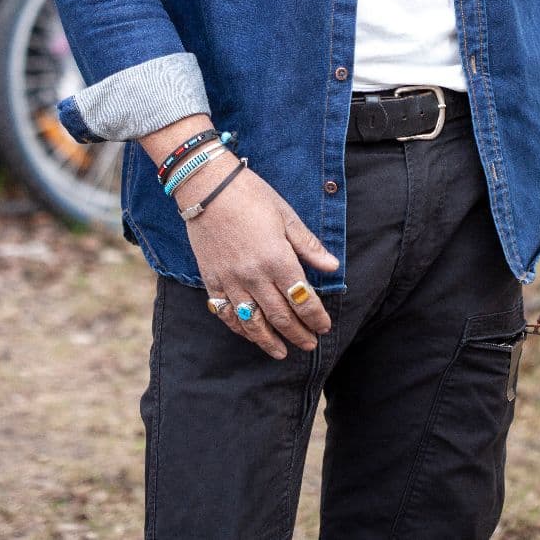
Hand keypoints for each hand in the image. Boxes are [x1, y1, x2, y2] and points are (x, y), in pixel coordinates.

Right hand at [179, 161, 339, 359]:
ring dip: (269, 341)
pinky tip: (250, 334)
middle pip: (281, 317)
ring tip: (282, 352)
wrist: (206, 186)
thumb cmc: (250, 195)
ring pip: (253, 323)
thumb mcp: (286, 215)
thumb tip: (332, 267)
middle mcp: (255, 276)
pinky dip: (240, 329)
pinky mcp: (211, 280)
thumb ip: (308, 245)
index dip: (316, 317)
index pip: (303, 299)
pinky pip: (226, 314)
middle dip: (298, 334)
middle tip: (310, 344)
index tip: (324, 326)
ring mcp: (231, 280)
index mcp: (278, 258)